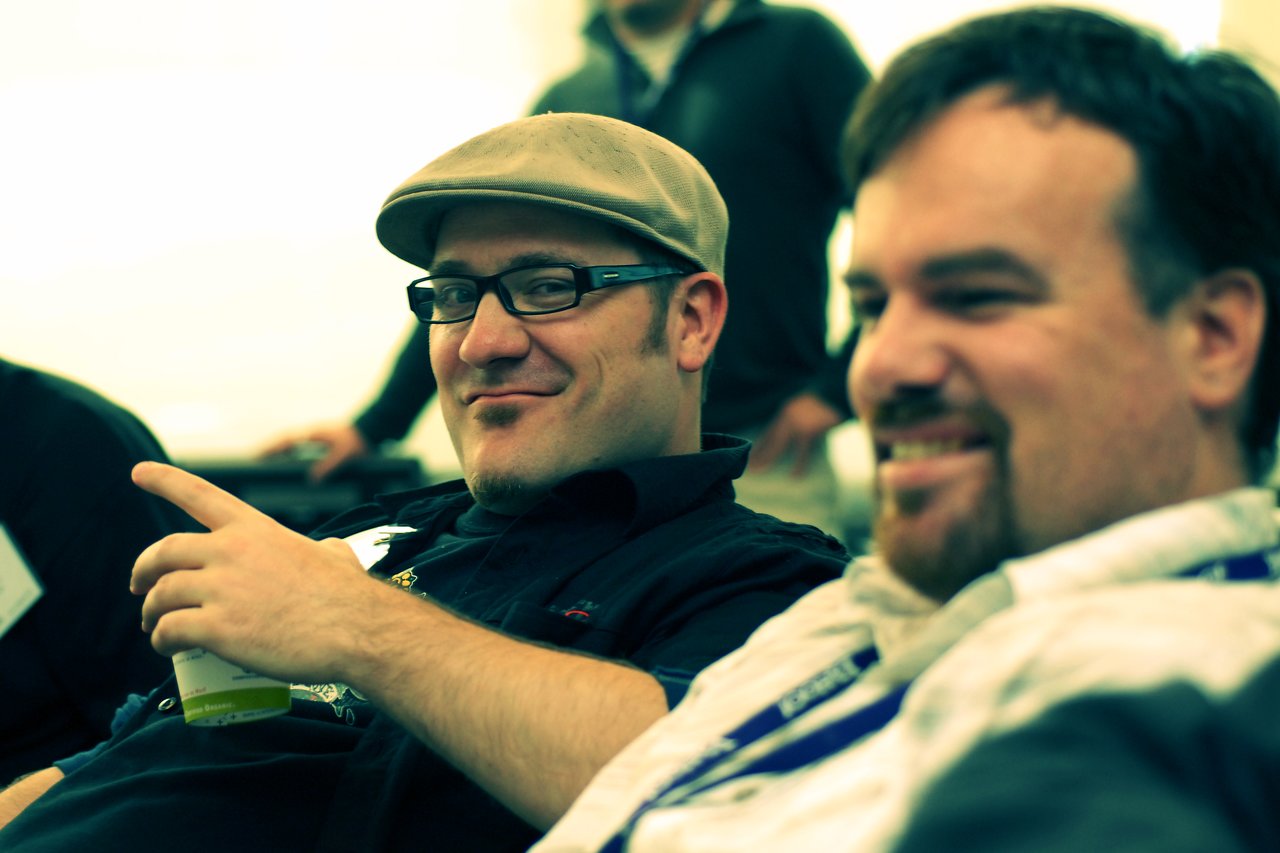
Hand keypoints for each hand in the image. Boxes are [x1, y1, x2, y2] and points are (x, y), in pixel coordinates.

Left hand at [130, 461, 392, 683]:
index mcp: (255, 529)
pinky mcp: (217, 628)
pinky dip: (161, 640)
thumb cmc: (350, 597)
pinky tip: (167, 648)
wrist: (358, 630)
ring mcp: (222, 589)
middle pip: (164, 552)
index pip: (200, 495)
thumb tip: (328, 552)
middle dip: (143, 569)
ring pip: (161, 595)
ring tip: (154, 628)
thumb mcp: (334, 555)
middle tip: (140, 586)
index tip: (138, 472)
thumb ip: (320, 548)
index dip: (165, 480)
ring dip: (151, 612)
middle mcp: (231, 551)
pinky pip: (169, 630)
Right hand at [258, 424, 370, 481]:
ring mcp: (314, 435)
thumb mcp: (344, 454)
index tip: (257, 457)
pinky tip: (285, 461)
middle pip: (282, 441)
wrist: (370, 429)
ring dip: (277, 450)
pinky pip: (298, 446)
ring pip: (289, 442)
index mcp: (312, 434)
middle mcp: (310, 433)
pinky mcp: (319, 440)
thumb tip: (312, 480)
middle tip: (253, 459)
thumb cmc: (357, 440)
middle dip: (268, 449)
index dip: (270, 449)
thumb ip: (329, 466)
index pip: (285, 441)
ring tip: (263, 461)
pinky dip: (288, 452)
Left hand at [748, 393, 843, 476]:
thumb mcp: (810, 407)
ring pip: (779, 445)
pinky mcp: (809, 430)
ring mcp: (798, 423)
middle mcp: (789, 416)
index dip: (761, 444)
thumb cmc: (829, 399)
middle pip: (771, 439)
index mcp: (788, 411)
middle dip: (760, 453)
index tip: (751, 454)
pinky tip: (794, 476)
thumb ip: (802, 419)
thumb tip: (800, 434)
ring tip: (757, 470)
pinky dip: (799, 465)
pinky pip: (803, 451)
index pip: (770, 432)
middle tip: (750, 466)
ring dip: (768, 458)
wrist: (841, 390)